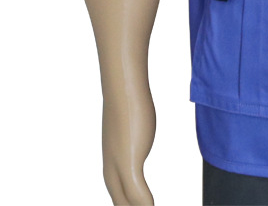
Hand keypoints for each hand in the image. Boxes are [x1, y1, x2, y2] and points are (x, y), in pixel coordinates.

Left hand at [102, 87, 155, 203]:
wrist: (123, 88)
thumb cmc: (129, 102)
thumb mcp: (134, 127)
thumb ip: (135, 136)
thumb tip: (138, 133)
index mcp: (111, 165)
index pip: (118, 199)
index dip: (127, 205)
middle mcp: (111, 170)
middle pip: (120, 203)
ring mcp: (118, 167)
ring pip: (126, 203)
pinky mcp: (128, 162)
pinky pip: (136, 194)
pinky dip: (143, 205)